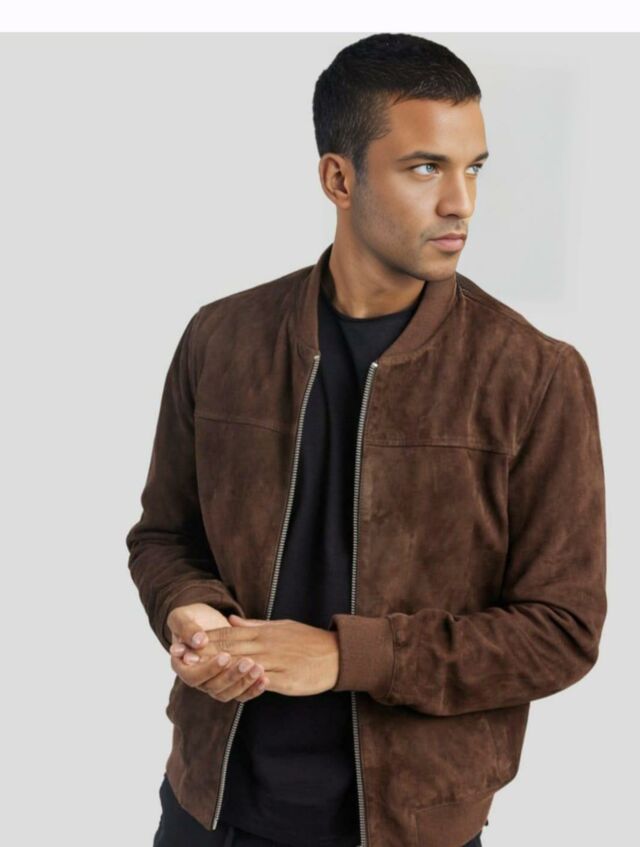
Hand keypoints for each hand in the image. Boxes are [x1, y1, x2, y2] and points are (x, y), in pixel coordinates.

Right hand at [166, 603, 267, 702]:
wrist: (205, 620)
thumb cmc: (190, 618)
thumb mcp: (182, 617)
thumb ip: (187, 629)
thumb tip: (198, 641)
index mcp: (182, 665)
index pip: (193, 677)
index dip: (209, 669)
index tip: (225, 656)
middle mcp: (197, 678)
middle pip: (213, 687)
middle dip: (231, 676)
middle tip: (247, 662)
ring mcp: (213, 683)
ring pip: (227, 693)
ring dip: (244, 682)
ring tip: (259, 668)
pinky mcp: (229, 683)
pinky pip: (240, 693)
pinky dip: (252, 688)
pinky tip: (265, 679)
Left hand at [187, 614, 339, 696]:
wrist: (337, 654)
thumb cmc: (308, 640)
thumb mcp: (280, 626)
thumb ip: (254, 625)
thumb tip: (231, 619)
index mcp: (264, 632)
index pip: (230, 633)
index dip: (208, 638)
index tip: (188, 641)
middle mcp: (267, 645)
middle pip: (231, 648)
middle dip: (206, 653)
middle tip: (184, 657)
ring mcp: (275, 662)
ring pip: (242, 665)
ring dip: (220, 668)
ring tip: (199, 672)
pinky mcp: (285, 680)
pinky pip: (261, 682)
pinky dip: (245, 682)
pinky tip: (231, 686)